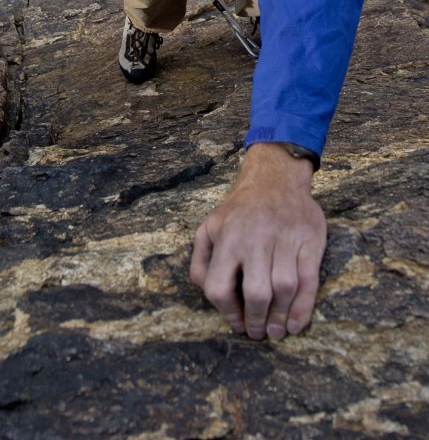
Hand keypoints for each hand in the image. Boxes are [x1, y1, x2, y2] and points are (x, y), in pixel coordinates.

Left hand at [190, 143, 326, 339]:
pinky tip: (295, 324)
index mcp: (227, 237)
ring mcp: (285, 238)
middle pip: (256, 292)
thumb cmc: (239, 211)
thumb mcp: (209, 227)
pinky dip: (303, 308)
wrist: (275, 178)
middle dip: (256, 320)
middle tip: (257, 333)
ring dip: (279, 318)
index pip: (218, 286)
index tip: (235, 323)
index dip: (226, 311)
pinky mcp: (310, 240)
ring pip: (284, 288)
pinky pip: (309, 280)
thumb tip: (207, 292)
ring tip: (275, 332)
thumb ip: (201, 261)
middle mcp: (255, 238)